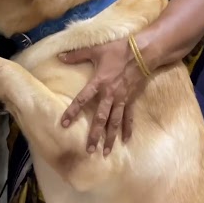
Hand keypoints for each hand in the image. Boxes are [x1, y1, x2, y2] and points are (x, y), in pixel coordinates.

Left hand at [59, 38, 145, 153]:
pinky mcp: (131, 100)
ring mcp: (122, 99)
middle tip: (89, 150)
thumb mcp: (96, 50)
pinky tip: (126, 140)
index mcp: (99, 83)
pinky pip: (129, 117)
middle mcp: (110, 95)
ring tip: (105, 152)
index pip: (82, 99)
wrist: (143, 52)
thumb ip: (77, 55)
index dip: (72, 112)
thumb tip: (59, 56)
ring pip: (114, 122)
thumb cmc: (118, 50)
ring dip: (110, 138)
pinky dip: (128, 129)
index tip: (64, 124)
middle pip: (100, 118)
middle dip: (94, 135)